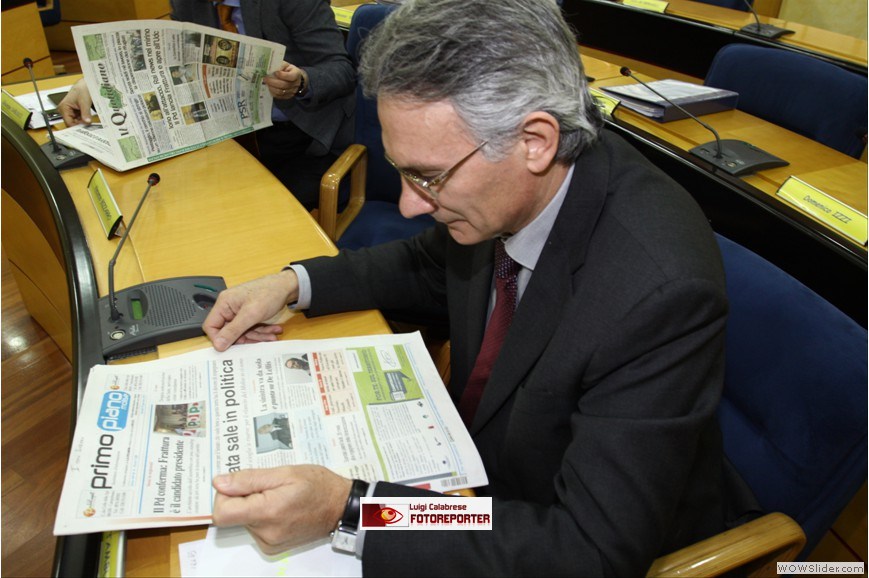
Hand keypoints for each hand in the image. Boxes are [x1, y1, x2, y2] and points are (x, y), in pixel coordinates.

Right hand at [57, 78, 93, 125]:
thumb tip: (87, 122)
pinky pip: (78, 118)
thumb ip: (85, 113)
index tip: (86, 128)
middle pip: (72, 123)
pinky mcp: (74, 111)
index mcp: (64, 108)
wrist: (85, 84)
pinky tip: (88, 118)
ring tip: (89, 121)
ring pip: (76, 121)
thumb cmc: (82, 90)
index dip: (77, 126)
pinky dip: (83, 119)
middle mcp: (64, 110)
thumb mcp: (85, 102)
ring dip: (83, 122)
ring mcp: (69, 111)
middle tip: (89, 126)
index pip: (69, 123)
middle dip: (80, 124)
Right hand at [202, 270, 299, 350]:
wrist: (287, 286)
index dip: (219, 338)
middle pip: (229, 331)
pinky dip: (262, 331)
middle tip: (259, 341)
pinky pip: (251, 327)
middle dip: (246, 337)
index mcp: (224, 303)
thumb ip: (233, 330)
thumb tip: (218, 345)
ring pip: (243, 331)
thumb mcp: (250, 314)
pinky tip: (273, 331)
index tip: (230, 347)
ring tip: (272, 336)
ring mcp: (240, 311)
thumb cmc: (269, 293)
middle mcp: (229, 307)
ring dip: (258, 335)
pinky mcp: (249, 313)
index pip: (211, 326)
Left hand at [212, 465, 351, 554]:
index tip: (240, 483)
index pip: (222, 512)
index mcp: (267, 512)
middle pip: (232, 516)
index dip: (225, 495)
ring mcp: (269, 543)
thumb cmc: (317, 486)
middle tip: (268, 486)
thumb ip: (249, 479)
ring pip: (243, 521)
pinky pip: (254, 529)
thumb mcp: (284, 473)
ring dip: (254, 506)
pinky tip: (280, 508)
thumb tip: (219, 483)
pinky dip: (262, 517)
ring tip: (278, 496)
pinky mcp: (273, 547)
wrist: (340, 507)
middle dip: (243, 497)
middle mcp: (265, 533)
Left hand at [265, 62, 307, 99]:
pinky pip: (279, 96)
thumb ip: (280, 66)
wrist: (294, 79)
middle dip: (273, 82)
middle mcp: (296, 84)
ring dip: (272, 87)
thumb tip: (271, 68)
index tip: (275, 72)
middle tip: (265, 78)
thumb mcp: (286, 65)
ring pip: (281, 92)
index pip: (291, 76)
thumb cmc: (288, 70)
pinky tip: (269, 87)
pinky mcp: (287, 96)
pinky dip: (272, 92)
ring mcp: (292, 91)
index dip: (282, 75)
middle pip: (284, 85)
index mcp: (296, 74)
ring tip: (266, 83)